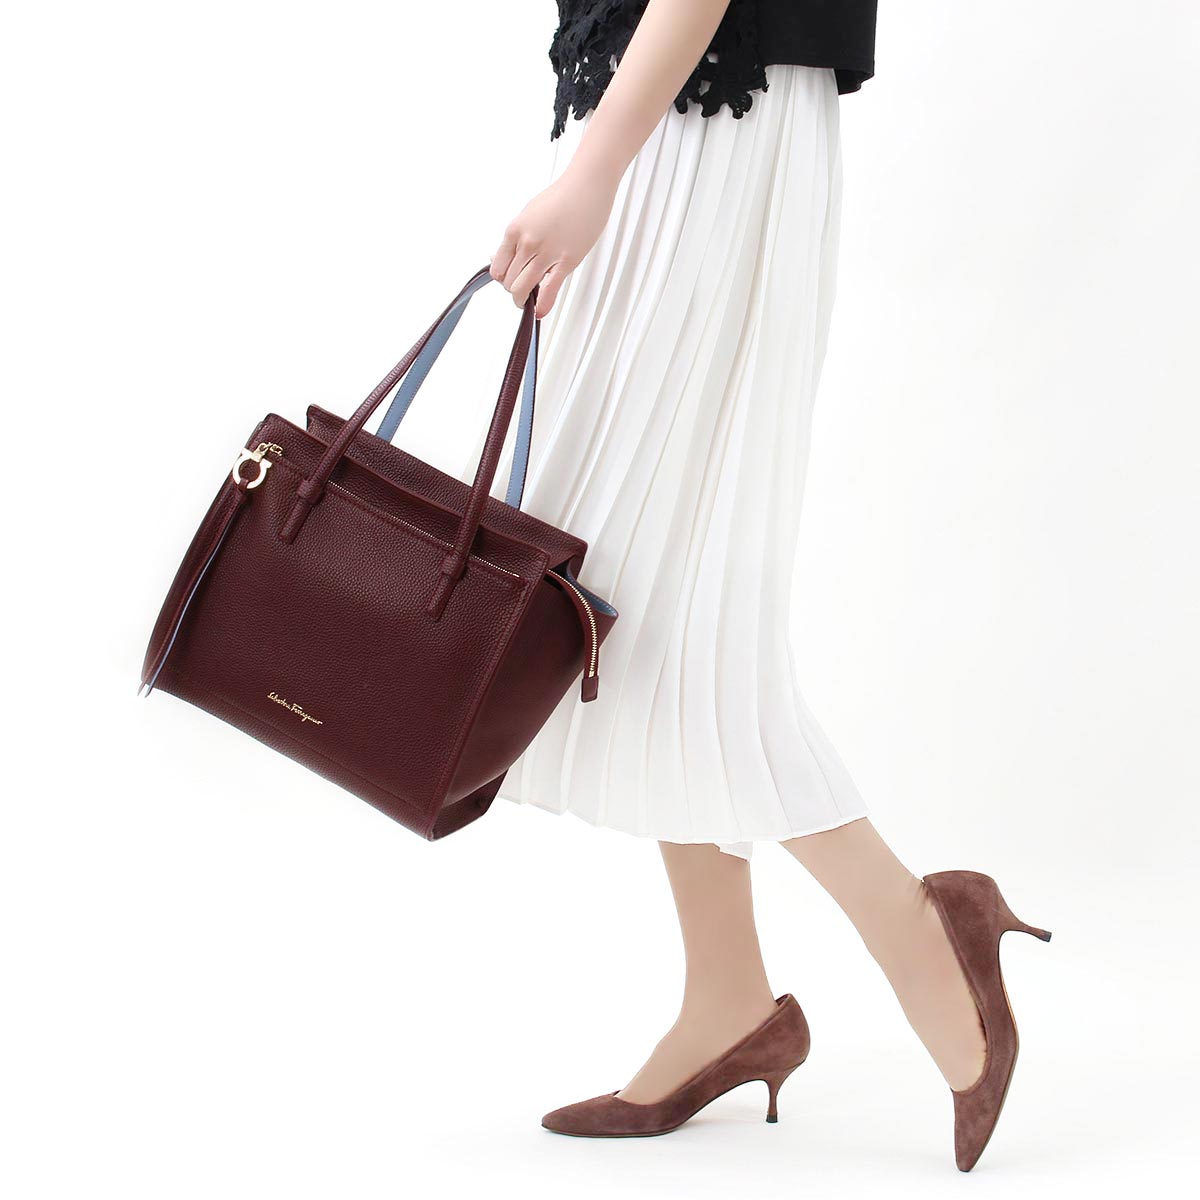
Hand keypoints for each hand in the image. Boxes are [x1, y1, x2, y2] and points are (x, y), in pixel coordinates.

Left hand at [490, 164, 617, 317]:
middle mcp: (527, 243)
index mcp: (514, 230)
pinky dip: (542, 306)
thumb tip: (499, 257)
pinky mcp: (566, 261)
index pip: (498, 268)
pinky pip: (549, 292)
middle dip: (514, 289)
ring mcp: (546, 253)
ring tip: (530, 299)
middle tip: (523, 289)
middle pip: (509, 282)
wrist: (587, 186)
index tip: (509, 279)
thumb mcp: (529, 214)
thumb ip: (515, 238)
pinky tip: (540, 312)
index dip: (502, 278)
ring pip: (522, 289)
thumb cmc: (561, 197)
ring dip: (523, 299)